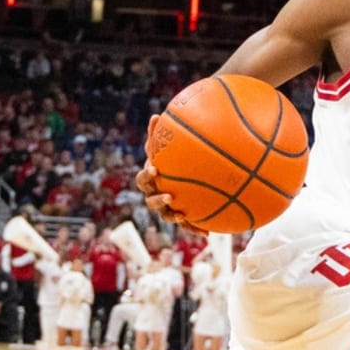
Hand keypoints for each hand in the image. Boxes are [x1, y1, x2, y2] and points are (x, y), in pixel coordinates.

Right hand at [137, 119, 208, 235]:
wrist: (184, 178)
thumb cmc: (173, 160)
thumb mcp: (169, 148)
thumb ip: (160, 135)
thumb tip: (155, 115)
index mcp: (151, 179)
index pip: (143, 179)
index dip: (147, 176)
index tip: (155, 169)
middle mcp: (156, 195)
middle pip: (151, 201)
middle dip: (159, 200)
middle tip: (170, 196)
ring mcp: (168, 209)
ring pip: (167, 216)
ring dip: (173, 216)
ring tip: (182, 215)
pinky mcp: (182, 218)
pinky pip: (187, 226)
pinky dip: (195, 229)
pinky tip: (207, 234)